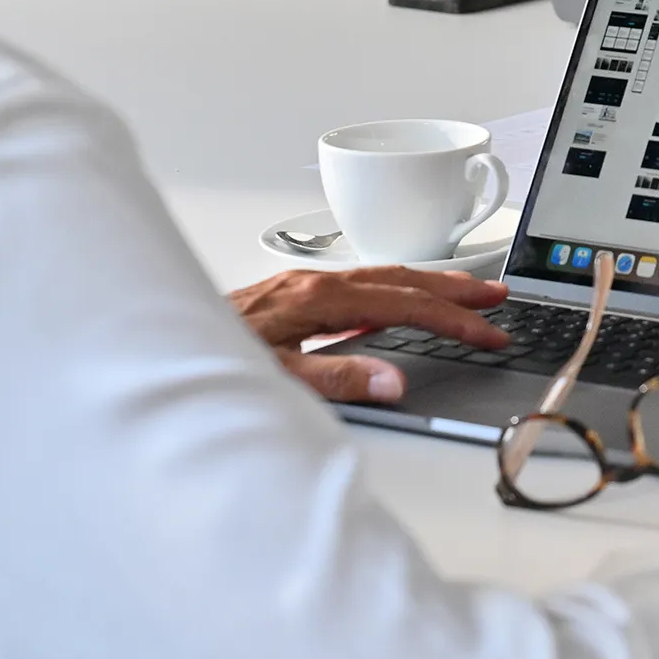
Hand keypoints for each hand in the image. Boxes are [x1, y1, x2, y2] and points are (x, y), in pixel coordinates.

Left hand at [228, 266, 510, 403]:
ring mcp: (304, 287)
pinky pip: (360, 284)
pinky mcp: (293, 296)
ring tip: (465, 293)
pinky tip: (396, 302)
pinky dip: (395, 289)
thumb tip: (394, 381)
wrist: (160, 346)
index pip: (406, 305)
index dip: (454, 319)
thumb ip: (338, 379)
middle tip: (498, 297)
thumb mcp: (277, 379)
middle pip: (403, 278)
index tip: (489, 332)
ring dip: (429, 284)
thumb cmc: (211, 364)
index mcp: (320, 300)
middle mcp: (315, 284)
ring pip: (382, 277)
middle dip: (456, 287)